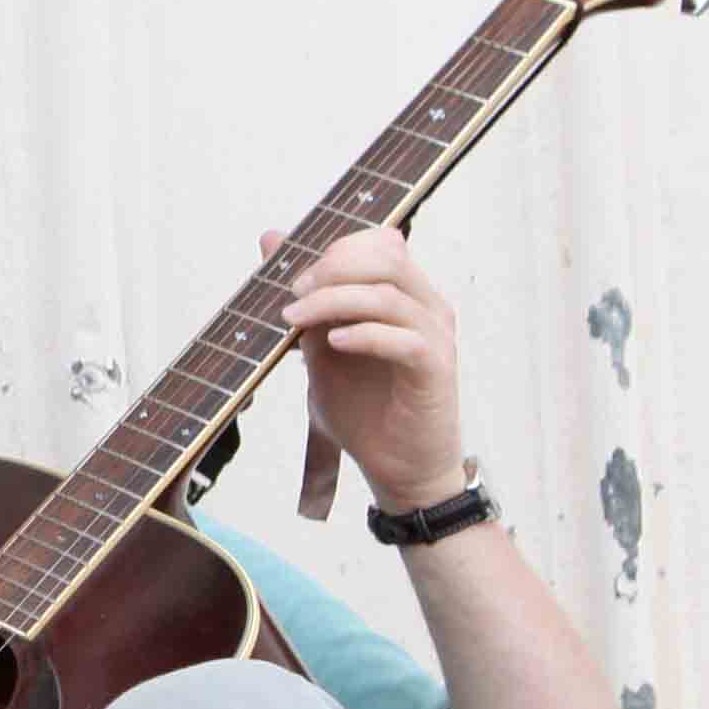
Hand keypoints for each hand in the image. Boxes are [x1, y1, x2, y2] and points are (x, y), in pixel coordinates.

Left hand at [267, 223, 468, 510]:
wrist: (398, 469)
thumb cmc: (364, 409)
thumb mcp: (319, 346)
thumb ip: (303, 297)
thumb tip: (271, 239)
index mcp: (404, 295)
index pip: (381, 243)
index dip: (335, 250)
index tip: (291, 278)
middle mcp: (426, 307)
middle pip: (387, 257)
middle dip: (331, 269)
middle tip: (293, 296)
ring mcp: (435, 336)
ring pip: (389, 295)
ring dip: (334, 302)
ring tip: (296, 320)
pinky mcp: (437, 369)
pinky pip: (405, 339)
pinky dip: (365, 335)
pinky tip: (333, 344)